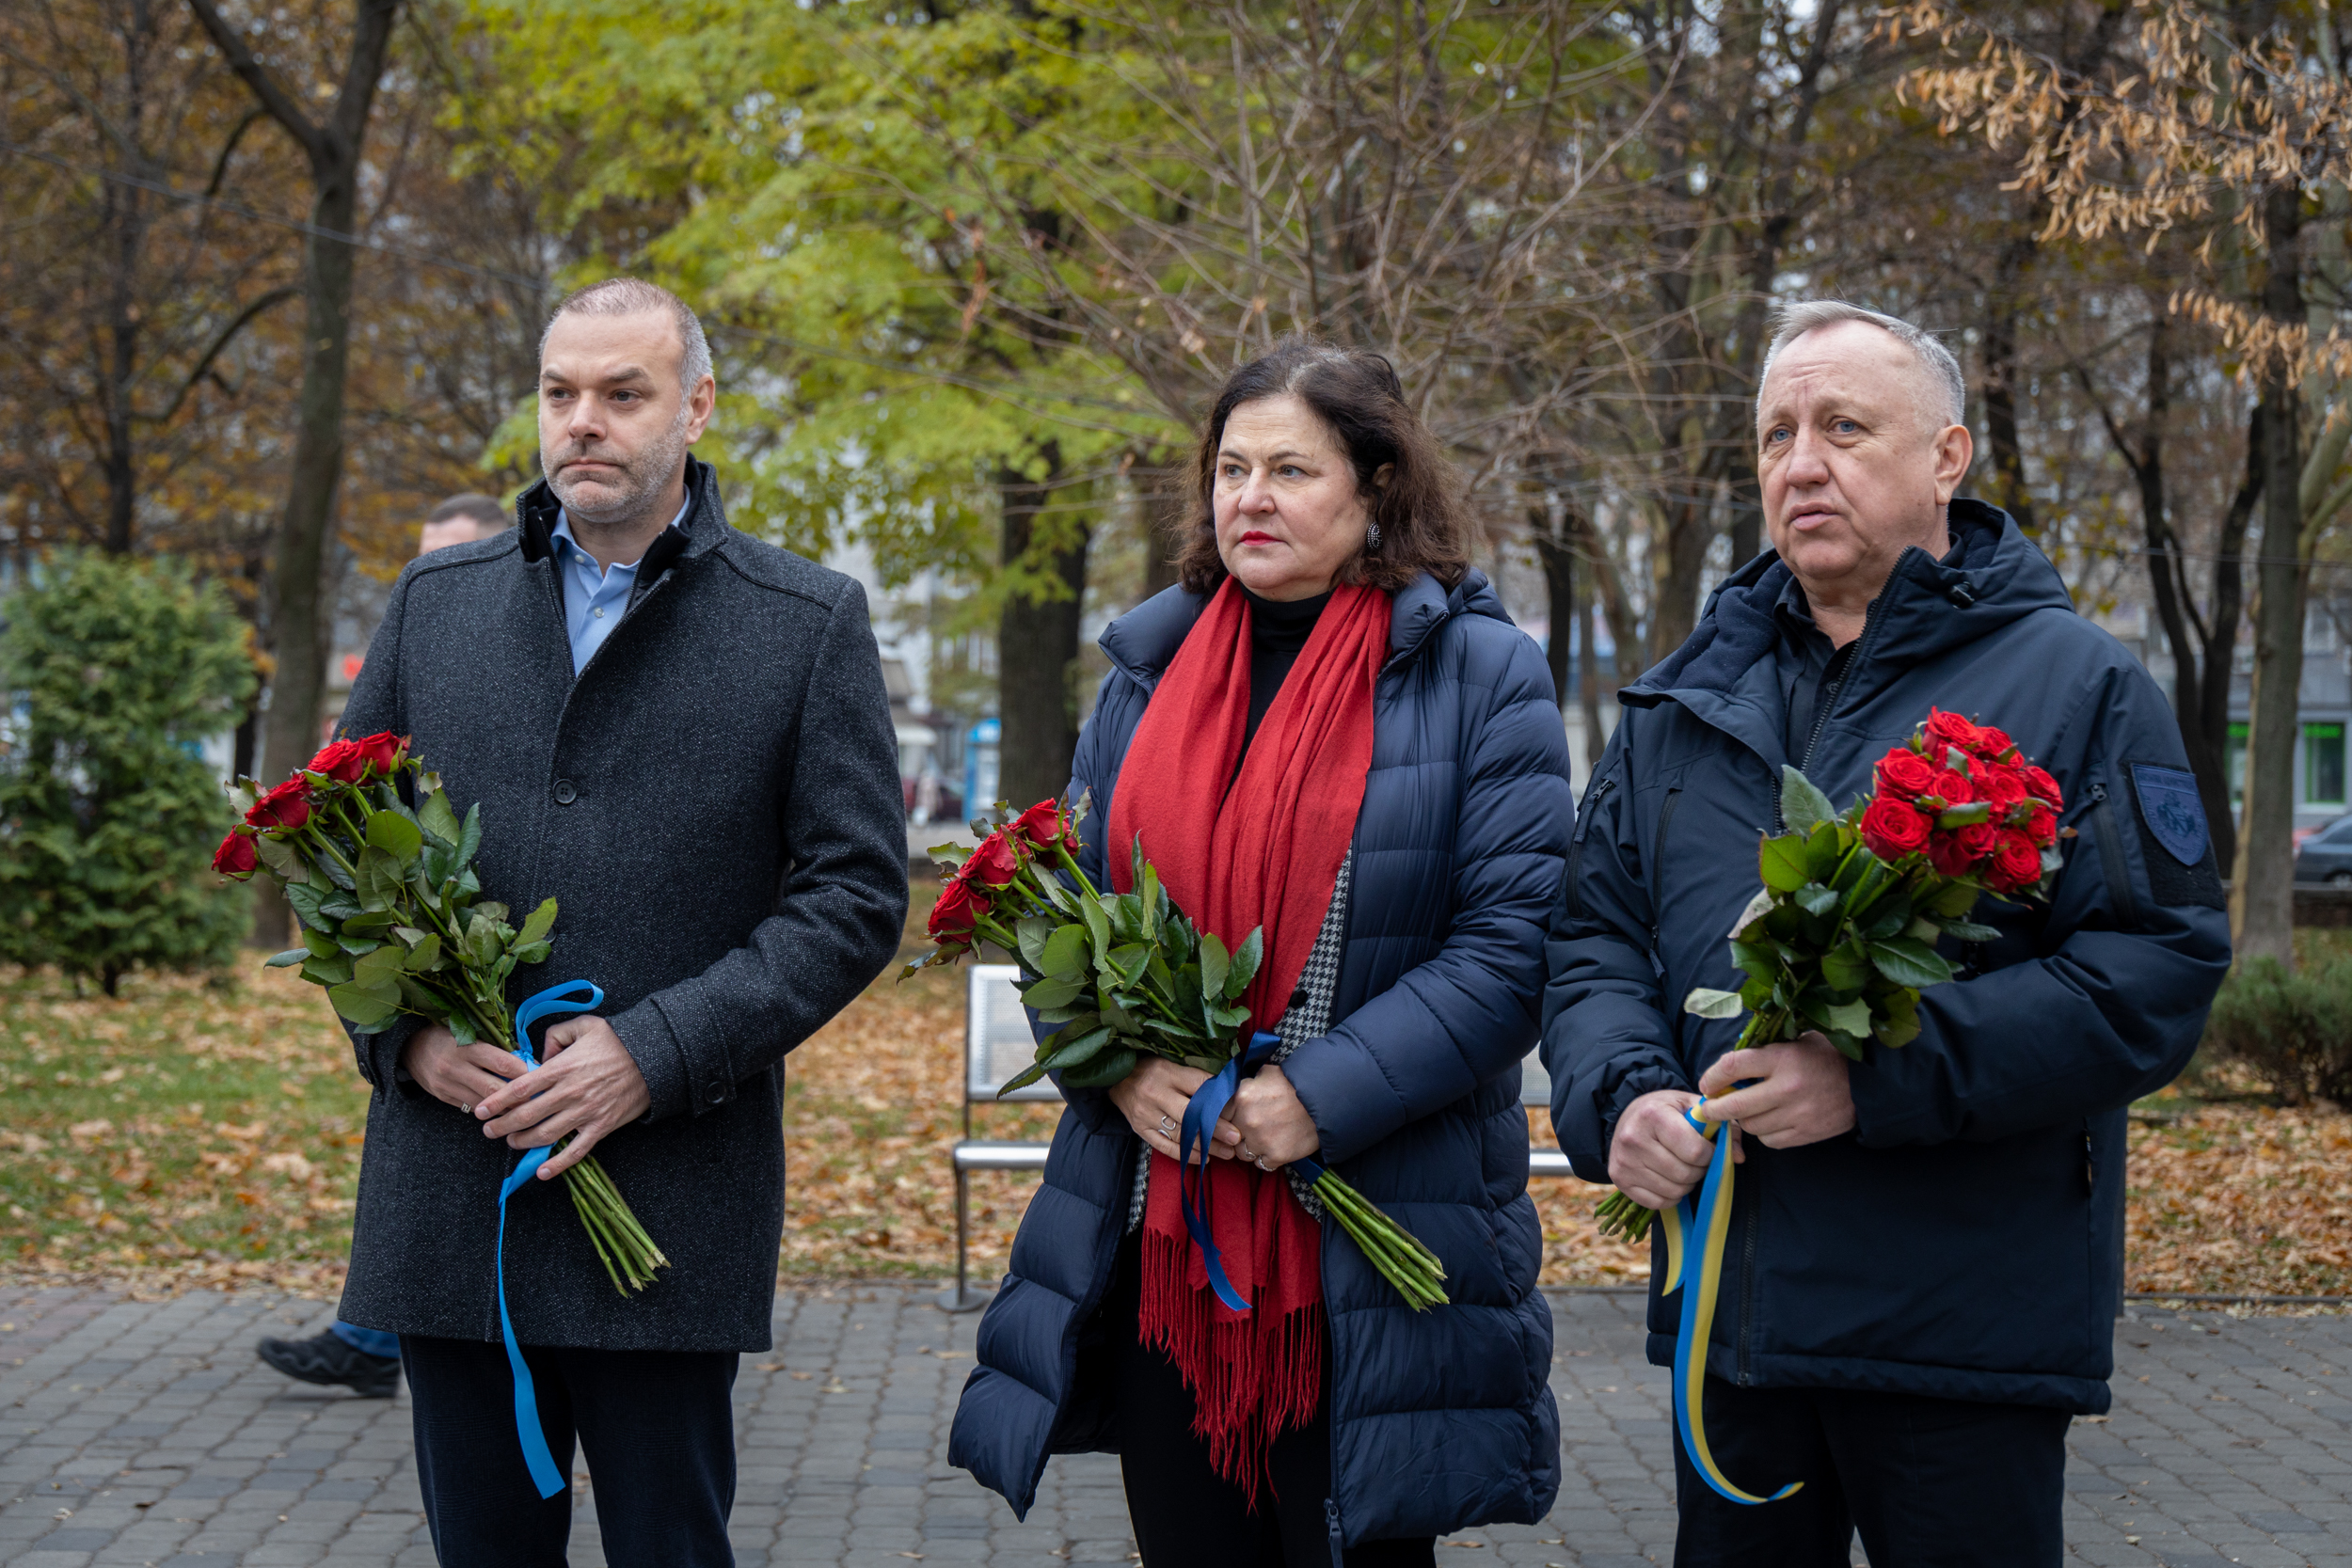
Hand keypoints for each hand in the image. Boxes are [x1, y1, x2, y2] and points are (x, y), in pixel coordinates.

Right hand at [400, 1024, 527, 1112]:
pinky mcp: (442, 1097)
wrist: (410, 1046)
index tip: (538, 1074)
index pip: (503, 1063)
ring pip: (483, 1103)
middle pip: (494, 1088)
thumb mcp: (469, 1032)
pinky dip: (487, 1109)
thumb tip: (524, 1060)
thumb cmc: (447, 1035)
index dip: (524, 1071)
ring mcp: (447, 1085)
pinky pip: (470, 1107)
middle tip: (536, 1097)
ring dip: (504, 1107)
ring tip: (523, 1106)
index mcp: (466, 1046)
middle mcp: (455, 1067)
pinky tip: (500, 1108)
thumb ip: (493, 1046)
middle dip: (517, 1096)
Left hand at [471, 1015, 652, 1179]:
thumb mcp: (583, 1025)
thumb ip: (554, 1035)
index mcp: (562, 1068)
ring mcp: (585, 1112)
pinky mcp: (601, 1126)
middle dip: (502, 1126)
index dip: (496, 1102)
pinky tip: (542, 1172)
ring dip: (523, 1142)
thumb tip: (538, 1055)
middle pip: (527, 1115)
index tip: (480, 1110)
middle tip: (488, 1131)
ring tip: (511, 1142)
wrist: (654, 1057)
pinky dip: (558, 1164)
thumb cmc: (616, 1040)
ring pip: (545, 1135)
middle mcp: (569, 1093)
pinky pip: (576, 1150)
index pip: (520, 1088)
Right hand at [1108, 1057, 1242, 1162]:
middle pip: (1191, 1114)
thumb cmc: (1149, 1069)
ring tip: (1227, 1152)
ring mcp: (1147, 1115)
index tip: (1239, 1109)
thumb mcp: (1170, 1063)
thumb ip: (1194, 1076)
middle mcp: (1156, 1094)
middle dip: (1216, 1127)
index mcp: (1167, 1073)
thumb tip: (1226, 1088)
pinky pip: (1165, 1147)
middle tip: (1236, 1138)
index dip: (1220, 1098)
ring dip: (1206, 1146)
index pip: (1199, 1085)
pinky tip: (1204, 1159)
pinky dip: (1186, 1154)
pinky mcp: (1141, 1130)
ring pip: (1181, 1134)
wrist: (1115, 1079)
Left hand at [1227, 1064, 1317, 1168]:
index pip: (1221, 1115)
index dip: (1230, 1117)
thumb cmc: (1297, 1083)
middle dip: (1240, 1133)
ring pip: (1242, 1153)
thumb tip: (1237, 1086)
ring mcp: (1261, 1140)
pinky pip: (1261, 1164)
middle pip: (1230, 1136)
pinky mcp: (1277, 1156)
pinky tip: (1277, 1146)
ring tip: (1266, 1138)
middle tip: (1255, 1128)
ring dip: (1251, 1148)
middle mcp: (1247, 1120)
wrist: (1327, 1100)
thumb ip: (1248, 1081)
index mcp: (1242, 1096)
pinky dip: (1267, 1158)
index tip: (1238, 1118)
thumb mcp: (1269, 1072)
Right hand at [1607, 1088, 1736, 1209]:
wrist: (1628, 1117)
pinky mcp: (1619, 1180)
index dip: (1710, 1154)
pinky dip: (1671, 1196)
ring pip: (1674, 1191)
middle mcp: (1633, 1139)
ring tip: (1683, 1167)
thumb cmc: (1666, 1111)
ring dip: (1687, 1184)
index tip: (1708, 1148)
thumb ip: (1722, 1127)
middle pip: (1685, 1174)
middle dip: (1699, 1170)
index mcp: (1653, 1115)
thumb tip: (1738, 1157)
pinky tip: (1669, 1178)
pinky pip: (1659, 1203)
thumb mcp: (1693, 1107)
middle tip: (1696, 1160)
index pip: (1694, 1151)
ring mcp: (1624, 1162)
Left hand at [1697, 1033, 1855, 1149]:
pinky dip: (1765, 1134)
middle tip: (1708, 1108)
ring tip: (1747, 1111)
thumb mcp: (1796, 1041)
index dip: (1711, 1077)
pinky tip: (1770, 1122)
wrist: (1869, 1082)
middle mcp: (1787, 1088)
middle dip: (1714, 1108)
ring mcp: (1798, 1114)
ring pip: (1751, 1126)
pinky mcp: (1807, 1134)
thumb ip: (1764, 1051)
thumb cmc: (1826, 1057)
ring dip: (1743, 1120)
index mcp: (1783, 1058)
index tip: (1706, 1084)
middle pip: (1734, 1105)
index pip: (1732, 1067)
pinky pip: (1770, 1141)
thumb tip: (1727, 1067)